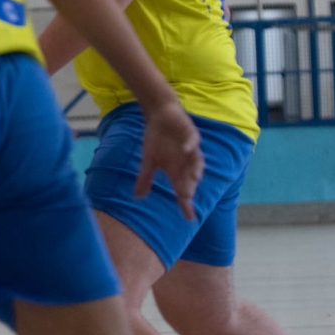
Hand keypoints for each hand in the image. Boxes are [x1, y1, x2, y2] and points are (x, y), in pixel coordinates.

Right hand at [136, 102, 203, 220]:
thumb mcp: (149, 160)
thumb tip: (137, 197)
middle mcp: (185, 162)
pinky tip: (185, 149)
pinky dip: (189, 145)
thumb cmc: (156, 139)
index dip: (186, 203)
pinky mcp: (190, 133)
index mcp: (176, 170)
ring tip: (195, 177)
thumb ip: (145, 178)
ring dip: (196, 168)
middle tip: (186, 197)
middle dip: (189, 187)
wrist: (159, 116)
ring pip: (196, 161)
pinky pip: (192, 140)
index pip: (182, 190)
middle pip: (189, 178)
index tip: (189, 218)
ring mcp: (189, 148)